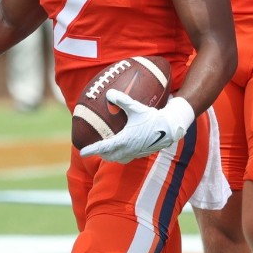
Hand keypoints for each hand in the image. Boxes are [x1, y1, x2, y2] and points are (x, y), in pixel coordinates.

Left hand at [80, 93, 195, 163]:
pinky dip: (122, 155)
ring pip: (119, 159)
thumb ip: (122, 100)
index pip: (104, 147)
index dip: (92, 150)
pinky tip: (124, 148)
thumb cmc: (153, 117)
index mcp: (125, 140)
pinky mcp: (143, 153)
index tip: (82, 151)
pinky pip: (128, 157)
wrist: (170, 128)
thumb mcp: (136, 107)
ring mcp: (136, 152)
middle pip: (110, 156)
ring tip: (107, 151)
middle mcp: (129, 149)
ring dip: (111, 156)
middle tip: (94, 150)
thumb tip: (109, 93)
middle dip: (101, 154)